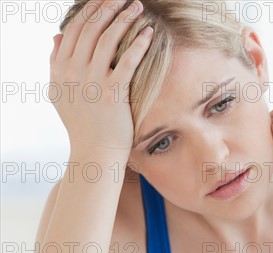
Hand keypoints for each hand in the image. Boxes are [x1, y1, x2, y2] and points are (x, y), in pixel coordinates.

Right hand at [49, 0, 152, 154]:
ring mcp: (92, 82)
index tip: (103, 1)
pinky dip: (139, 43)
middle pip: (91, 28)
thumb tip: (57, 36)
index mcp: (59, 69)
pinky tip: (149, 33)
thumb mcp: (60, 94)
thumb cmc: (82, 125)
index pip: (74, 29)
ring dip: (124, 18)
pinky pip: (127, 61)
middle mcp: (73, 72)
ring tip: (138, 8)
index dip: (90, 10)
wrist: (94, 152)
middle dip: (108, 7)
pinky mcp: (112, 93)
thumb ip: (57, 64)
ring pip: (108, 39)